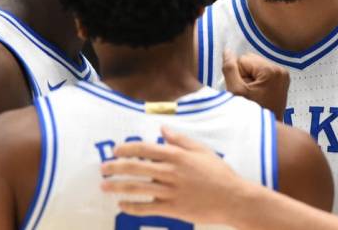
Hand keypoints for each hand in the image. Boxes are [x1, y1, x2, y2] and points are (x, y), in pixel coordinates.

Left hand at [101, 127, 252, 223]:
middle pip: (136, 168)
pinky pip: (146, 207)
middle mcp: (171, 172)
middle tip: (103, 168)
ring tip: (104, 186)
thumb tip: (163, 128)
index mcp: (177, 155)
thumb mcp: (203, 150)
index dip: (127, 148)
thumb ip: (181, 139)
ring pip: (137, 188)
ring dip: (117, 186)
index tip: (115, 150)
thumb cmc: (219, 173)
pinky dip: (131, 206)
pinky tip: (122, 205)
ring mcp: (170, 191)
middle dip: (116, 167)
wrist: (233, 199)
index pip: (145, 149)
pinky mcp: (172, 208)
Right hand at [222, 49, 289, 119]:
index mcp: (271, 71)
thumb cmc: (249, 113)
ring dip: (250, 76)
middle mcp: (281, 70)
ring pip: (256, 64)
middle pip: (251, 59)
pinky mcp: (283, 79)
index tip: (243, 90)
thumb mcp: (235, 91)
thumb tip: (227, 50)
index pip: (243, 59)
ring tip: (253, 93)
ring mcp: (283, 75)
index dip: (237, 74)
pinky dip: (257, 80)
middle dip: (244, 74)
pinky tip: (258, 92)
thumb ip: (229, 69)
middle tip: (248, 92)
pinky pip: (263, 71)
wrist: (264, 130)